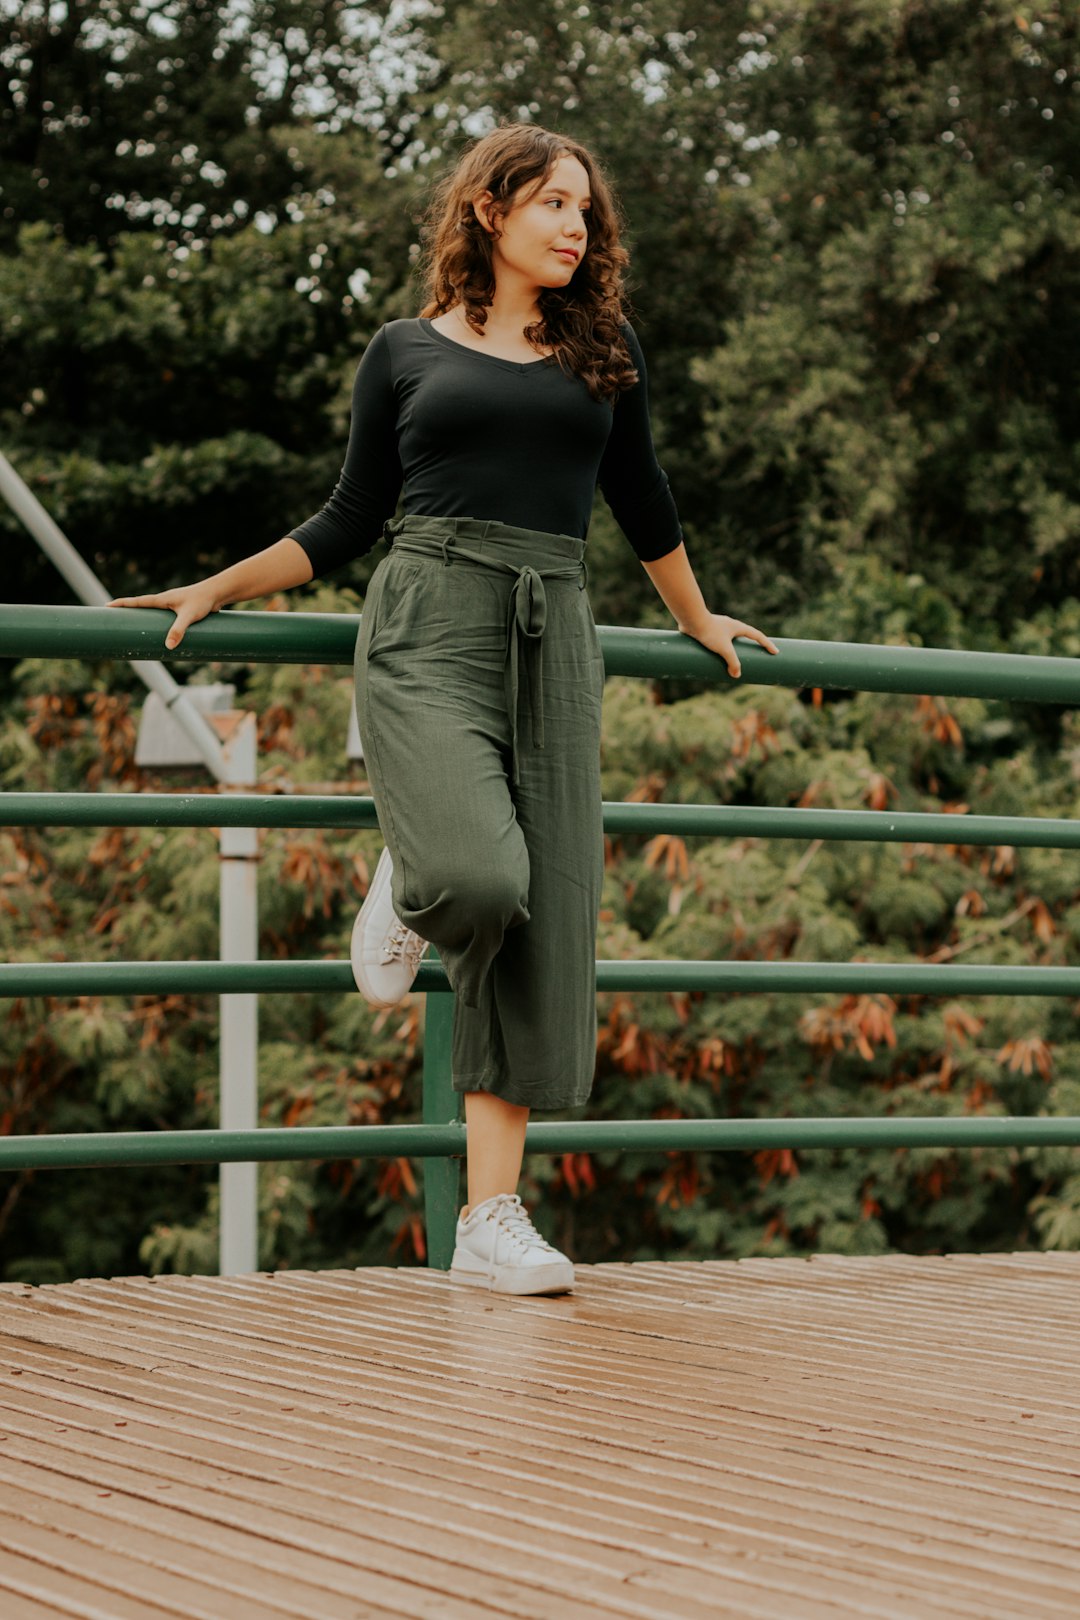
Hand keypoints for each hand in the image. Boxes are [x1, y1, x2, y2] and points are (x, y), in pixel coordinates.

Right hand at [106, 583, 220, 649]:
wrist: (218, 592)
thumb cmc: (203, 600)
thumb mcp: (189, 616)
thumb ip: (178, 630)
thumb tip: (168, 647)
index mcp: (162, 599)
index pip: (137, 602)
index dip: (122, 604)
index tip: (107, 606)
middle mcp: (165, 601)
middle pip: (141, 607)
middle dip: (128, 612)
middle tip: (113, 617)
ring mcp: (173, 605)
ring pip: (153, 613)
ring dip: (143, 618)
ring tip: (133, 628)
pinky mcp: (182, 611)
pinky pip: (165, 618)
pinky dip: (158, 623)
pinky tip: (160, 631)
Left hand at [679, 612, 778, 678]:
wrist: (690, 619)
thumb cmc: (709, 631)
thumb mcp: (724, 649)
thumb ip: (732, 662)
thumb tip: (736, 675)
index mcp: (738, 627)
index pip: (758, 636)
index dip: (767, 644)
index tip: (775, 652)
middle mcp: (729, 626)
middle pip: (744, 638)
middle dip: (750, 648)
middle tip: (754, 658)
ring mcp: (718, 628)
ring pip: (729, 641)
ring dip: (733, 651)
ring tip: (733, 663)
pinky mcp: (707, 632)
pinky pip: (717, 643)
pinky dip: (720, 651)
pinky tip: (716, 659)